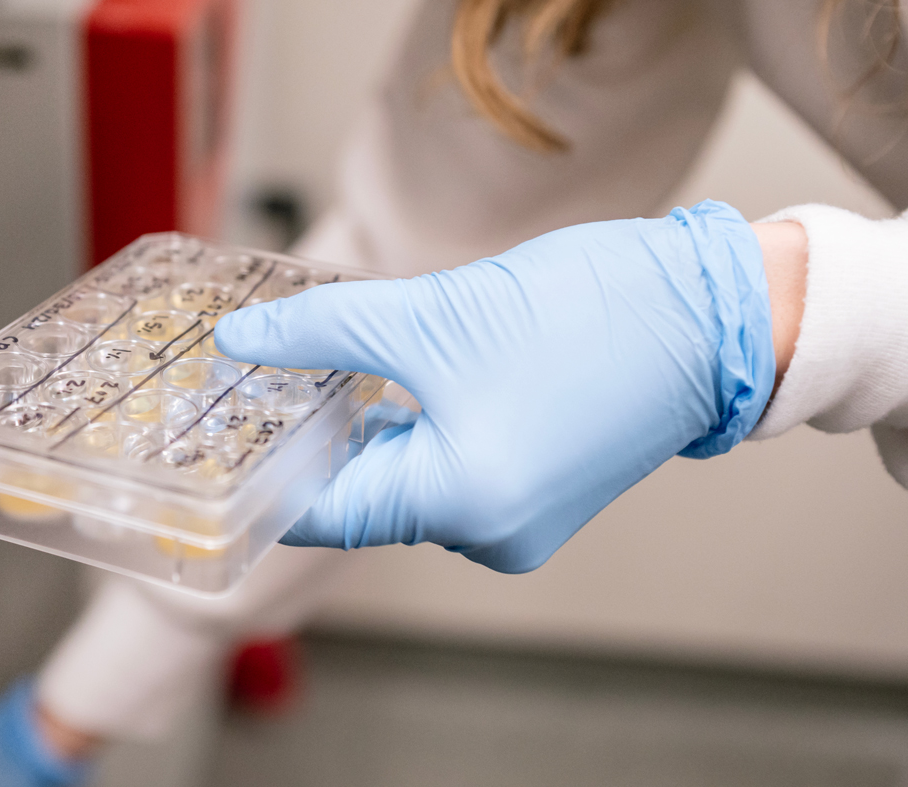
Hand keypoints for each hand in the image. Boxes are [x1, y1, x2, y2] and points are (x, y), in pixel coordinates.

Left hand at [214, 201, 775, 572]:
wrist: (715, 312)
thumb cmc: (592, 317)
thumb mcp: (434, 314)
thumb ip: (325, 332)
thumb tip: (245, 338)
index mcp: (460, 504)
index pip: (322, 510)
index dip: (262, 469)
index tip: (212, 436)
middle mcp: (488, 531)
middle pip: (360, 498)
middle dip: (308, 443)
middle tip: (251, 387)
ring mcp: (517, 518)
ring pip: (403, 481)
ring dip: (360, 434)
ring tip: (310, 375)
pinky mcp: (536, 489)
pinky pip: (447, 471)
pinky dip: (409, 435)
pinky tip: (381, 386)